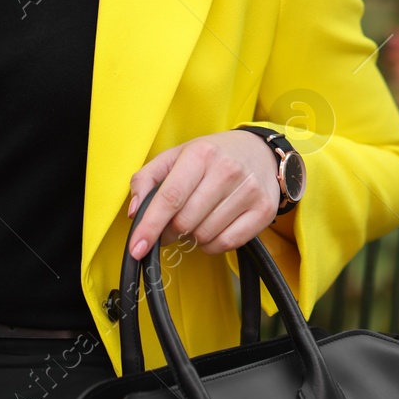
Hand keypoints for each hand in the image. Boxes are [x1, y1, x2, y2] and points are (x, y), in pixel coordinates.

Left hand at [124, 130, 281, 260]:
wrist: (260, 151)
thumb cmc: (212, 156)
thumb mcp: (175, 156)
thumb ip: (146, 179)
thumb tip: (134, 212)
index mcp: (201, 154)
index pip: (170, 198)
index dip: (150, 226)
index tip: (137, 247)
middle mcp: (227, 170)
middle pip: (185, 221)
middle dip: (169, 232)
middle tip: (170, 225)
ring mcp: (248, 191)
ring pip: (204, 236)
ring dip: (192, 237)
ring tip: (197, 219)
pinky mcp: (263, 211)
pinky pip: (227, 244)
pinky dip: (212, 244)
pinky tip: (212, 228)